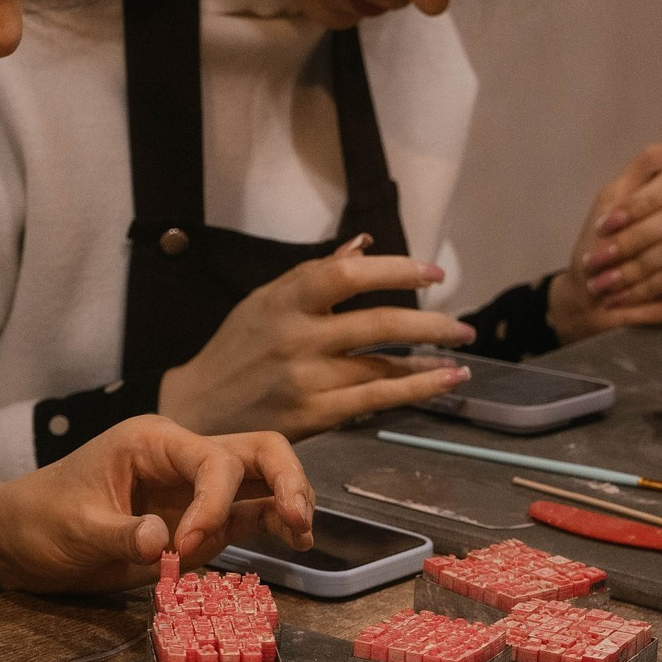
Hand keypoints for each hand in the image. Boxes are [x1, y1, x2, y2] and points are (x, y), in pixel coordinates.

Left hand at [0, 414, 314, 598]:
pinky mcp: (193, 521)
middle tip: (296, 521)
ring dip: (287, 501)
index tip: (186, 546)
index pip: (212, 460)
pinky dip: (269, 525)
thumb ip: (121, 534)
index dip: (213, 503)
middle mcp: (181, 459)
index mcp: (152, 443)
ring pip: (259, 480)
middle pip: (256, 451)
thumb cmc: (38, 520)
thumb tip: (162, 543)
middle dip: (284, 480)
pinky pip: (243, 515)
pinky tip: (291, 543)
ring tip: (301, 536)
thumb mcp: (72, 529)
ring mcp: (191, 490)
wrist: (16, 540)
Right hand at [156, 245, 475, 437]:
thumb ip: (314, 273)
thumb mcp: (264, 301)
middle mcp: (297, 338)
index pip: (349, 274)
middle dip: (431, 323)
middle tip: (463, 326)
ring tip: (460, 355)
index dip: (397, 269)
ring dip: (431, 360)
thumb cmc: (235, 350)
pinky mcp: (314, 416)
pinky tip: (443, 381)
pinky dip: (416, 389)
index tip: (432, 272)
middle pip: (379, 323)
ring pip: (383, 365)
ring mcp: (307, 380)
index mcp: (285, 300)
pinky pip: (376, 399)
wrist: (197, 409)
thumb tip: (364, 244)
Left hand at [547, 122, 661, 341]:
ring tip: (605, 284)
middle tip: (599, 260)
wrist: (587, 299)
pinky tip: (621, 298)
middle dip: (630, 240)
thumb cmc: (599, 248)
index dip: (639, 204)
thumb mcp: (613, 198)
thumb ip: (650, 164)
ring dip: (631, 268)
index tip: (603, 227)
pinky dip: (643, 289)